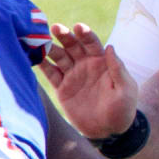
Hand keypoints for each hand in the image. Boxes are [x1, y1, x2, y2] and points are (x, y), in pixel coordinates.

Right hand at [39, 23, 138, 139]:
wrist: (109, 131)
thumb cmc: (122, 109)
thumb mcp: (125, 89)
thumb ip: (118, 69)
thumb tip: (110, 47)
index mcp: (102, 61)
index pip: (92, 43)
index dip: (85, 34)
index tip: (78, 27)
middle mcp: (85, 64)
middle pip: (73, 46)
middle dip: (64, 36)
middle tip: (55, 27)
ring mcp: (73, 75)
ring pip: (59, 57)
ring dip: (50, 48)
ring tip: (39, 41)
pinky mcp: (62, 88)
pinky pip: (51, 74)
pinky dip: (42, 65)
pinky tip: (33, 56)